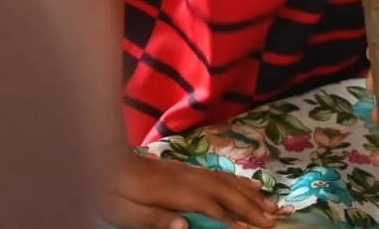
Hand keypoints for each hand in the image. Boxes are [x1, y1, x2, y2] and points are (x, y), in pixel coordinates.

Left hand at [108, 147, 283, 228]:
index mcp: (173, 190)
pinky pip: (220, 174)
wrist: (104, 157)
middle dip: (251, 207)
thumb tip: (186, 226)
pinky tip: (251, 185)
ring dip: (251, 194)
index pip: (209, 206)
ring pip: (227, 181)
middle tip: (274, 220)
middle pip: (225, 192)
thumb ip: (155, 219)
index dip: (231, 220)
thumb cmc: (111, 189)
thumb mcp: (124, 211)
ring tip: (271, 205)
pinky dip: (240, 180)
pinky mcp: (188, 169)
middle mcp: (188, 177)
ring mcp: (190, 171)